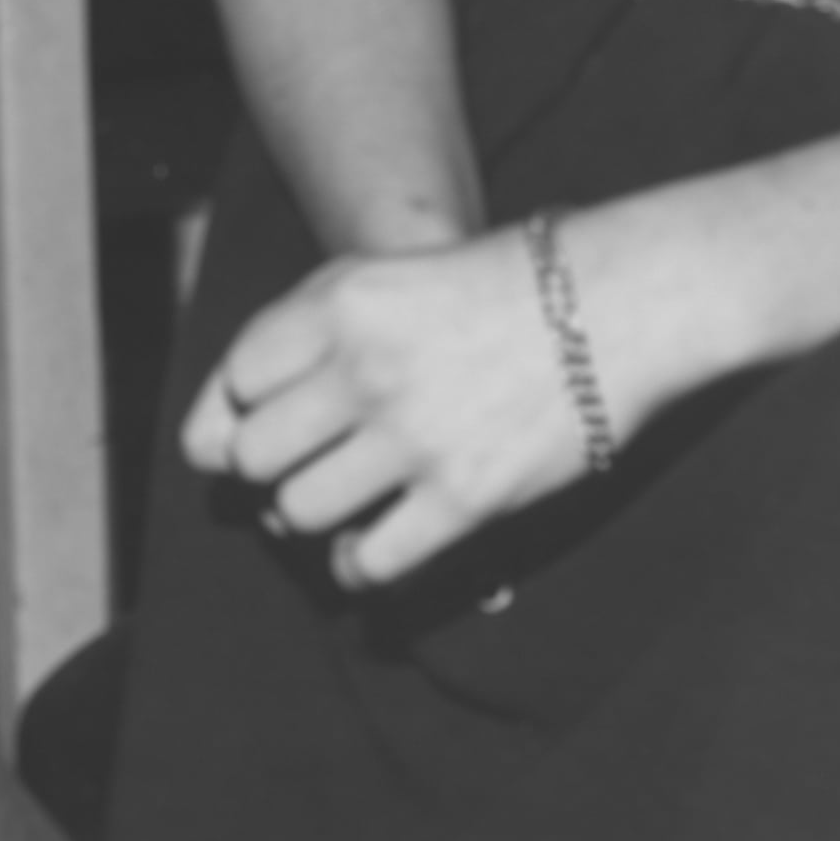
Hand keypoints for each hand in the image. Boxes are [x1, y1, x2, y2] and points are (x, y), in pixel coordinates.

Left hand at [178, 227, 594, 590]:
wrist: (615, 302)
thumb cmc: (494, 284)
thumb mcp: (385, 273)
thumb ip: (302, 330)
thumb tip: (224, 423)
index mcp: (340, 304)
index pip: (236, 380)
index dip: (237, 410)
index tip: (263, 420)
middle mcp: (367, 370)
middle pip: (255, 454)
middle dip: (266, 470)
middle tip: (297, 469)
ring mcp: (414, 436)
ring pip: (300, 512)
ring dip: (308, 519)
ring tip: (338, 504)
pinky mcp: (463, 498)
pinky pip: (370, 561)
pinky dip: (356, 566)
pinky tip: (370, 549)